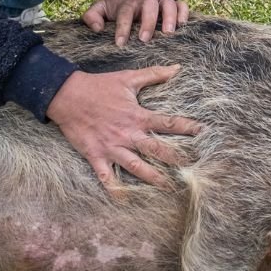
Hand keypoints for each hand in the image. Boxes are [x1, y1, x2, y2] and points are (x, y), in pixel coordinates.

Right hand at [46, 66, 200, 192]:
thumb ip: (154, 74)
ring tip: (170, 188)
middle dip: (176, 159)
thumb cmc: (99, 86)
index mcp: (137, 116)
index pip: (167, 123)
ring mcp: (112, 147)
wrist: (67, 96)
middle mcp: (127, 134)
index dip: (186, 127)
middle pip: (157, 150)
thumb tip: (177, 68)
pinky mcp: (96, 156)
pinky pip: (107, 178)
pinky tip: (125, 202)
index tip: (203, 132)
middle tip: (194, 168)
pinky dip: (116, 190)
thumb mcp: (128, 78)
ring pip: (137, 167)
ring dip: (154, 178)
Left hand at [82, 0, 189, 45]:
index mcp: (128, 4)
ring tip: (168, 34)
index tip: (120, 43)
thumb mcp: (103, 8)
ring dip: (169, 17)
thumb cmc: (121, 7)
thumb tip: (96, 28)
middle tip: (144, 39)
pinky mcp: (175, 4)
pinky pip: (183, 5)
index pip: (125, 12)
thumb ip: (92, 15)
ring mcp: (162, 2)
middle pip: (148, 6)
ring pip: (168, 4)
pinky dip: (184, 13)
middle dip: (147, 22)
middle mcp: (146, 1)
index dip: (122, 27)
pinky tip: (182, 26)